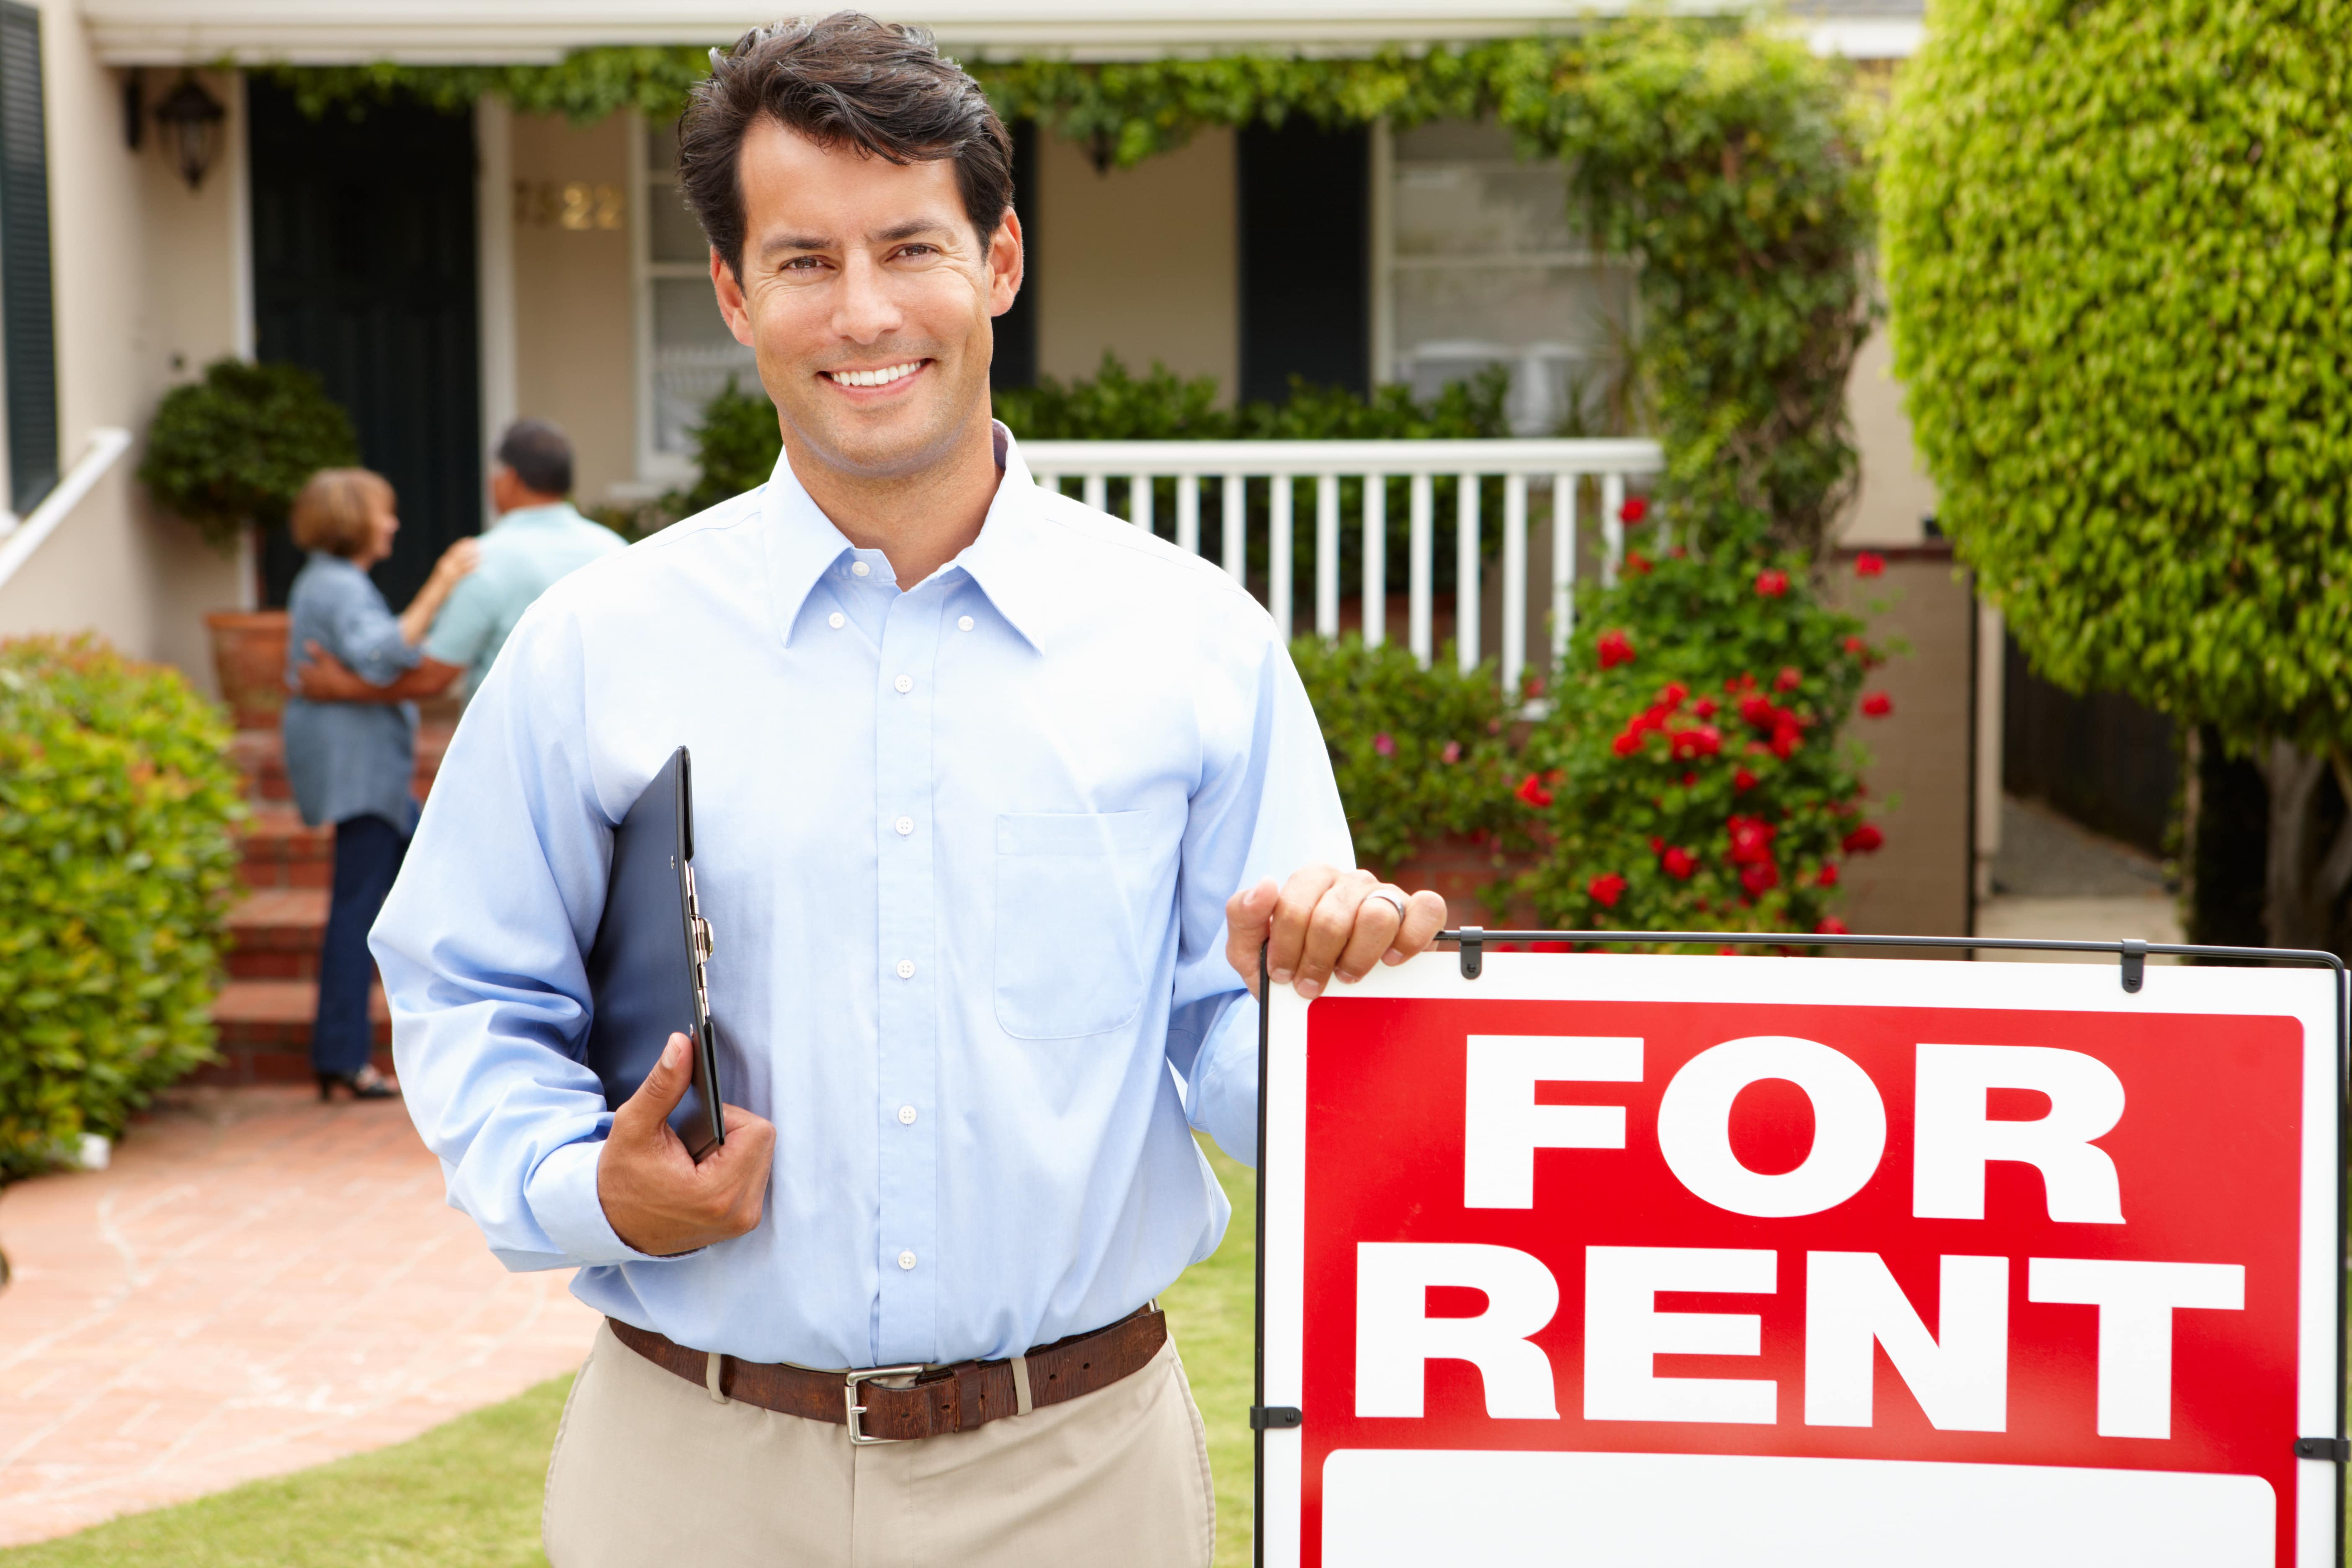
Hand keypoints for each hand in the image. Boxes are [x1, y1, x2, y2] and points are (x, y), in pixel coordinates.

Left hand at [293, 640, 367, 701]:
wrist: (345, 688)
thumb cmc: (336, 671)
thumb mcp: (327, 659)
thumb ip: (317, 652)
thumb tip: (307, 643)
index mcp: (309, 673)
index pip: (301, 669)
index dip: (300, 666)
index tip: (299, 664)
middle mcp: (310, 683)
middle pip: (301, 681)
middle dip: (299, 678)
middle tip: (297, 677)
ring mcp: (315, 692)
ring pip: (304, 691)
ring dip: (301, 689)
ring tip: (299, 689)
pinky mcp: (322, 699)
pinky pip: (312, 699)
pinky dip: (309, 698)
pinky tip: (308, 698)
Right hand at [432, 537, 480, 582]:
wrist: (431, 595)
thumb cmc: (438, 586)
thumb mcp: (442, 573)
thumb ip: (449, 566)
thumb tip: (459, 562)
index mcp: (443, 562)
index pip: (452, 550)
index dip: (460, 544)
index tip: (468, 539)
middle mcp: (445, 565)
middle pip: (458, 554)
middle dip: (468, 548)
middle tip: (477, 543)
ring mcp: (448, 572)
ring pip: (462, 563)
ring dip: (472, 558)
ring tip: (481, 554)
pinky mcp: (452, 580)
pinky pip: (463, 574)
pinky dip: (470, 570)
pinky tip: (478, 568)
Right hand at [596, 1032, 775, 1256]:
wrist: (613, 1225)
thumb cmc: (621, 1177)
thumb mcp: (634, 1126)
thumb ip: (663, 1085)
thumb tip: (682, 1044)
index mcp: (717, 1193)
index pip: (757, 1130)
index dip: (726, 1118)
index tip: (694, 1128)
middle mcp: (740, 1212)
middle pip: (763, 1140)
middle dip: (730, 1132)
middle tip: (690, 1145)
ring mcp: (744, 1219)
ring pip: (761, 1155)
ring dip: (733, 1148)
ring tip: (694, 1159)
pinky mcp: (743, 1219)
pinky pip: (755, 1172)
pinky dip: (733, 1164)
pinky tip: (702, 1170)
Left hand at [1224, 866, 1446, 1000]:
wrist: (1325, 992)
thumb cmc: (1291, 964)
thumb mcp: (1249, 949)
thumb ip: (1242, 916)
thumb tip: (1265, 885)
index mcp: (1310, 880)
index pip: (1295, 906)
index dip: (1286, 948)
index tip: (1283, 975)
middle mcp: (1349, 881)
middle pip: (1333, 917)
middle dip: (1317, 961)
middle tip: (1312, 985)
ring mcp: (1385, 893)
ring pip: (1378, 915)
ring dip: (1358, 957)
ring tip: (1348, 976)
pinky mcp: (1418, 910)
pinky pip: (1427, 908)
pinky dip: (1411, 938)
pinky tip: (1391, 960)